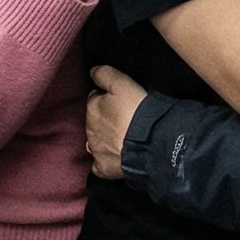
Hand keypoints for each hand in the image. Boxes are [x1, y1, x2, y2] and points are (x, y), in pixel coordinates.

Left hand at [86, 65, 149, 179]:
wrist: (150, 142)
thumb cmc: (137, 110)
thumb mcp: (123, 83)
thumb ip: (105, 74)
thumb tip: (91, 71)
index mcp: (92, 107)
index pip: (95, 99)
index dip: (107, 99)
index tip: (119, 102)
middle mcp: (89, 129)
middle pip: (95, 121)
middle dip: (106, 120)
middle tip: (124, 120)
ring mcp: (95, 150)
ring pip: (96, 142)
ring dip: (106, 140)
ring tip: (123, 139)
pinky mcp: (103, 168)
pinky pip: (100, 165)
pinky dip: (106, 162)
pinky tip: (116, 159)